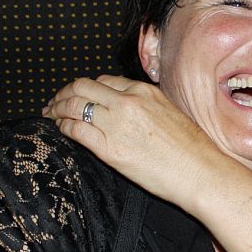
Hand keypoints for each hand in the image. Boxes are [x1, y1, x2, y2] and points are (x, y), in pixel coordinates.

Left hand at [42, 75, 212, 204]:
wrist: (199, 171)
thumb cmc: (191, 148)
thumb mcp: (170, 113)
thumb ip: (146, 105)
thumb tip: (127, 107)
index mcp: (144, 92)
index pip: (104, 80)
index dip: (86, 88)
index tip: (77, 95)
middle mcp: (128, 102)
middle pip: (82, 86)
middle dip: (64, 93)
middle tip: (55, 103)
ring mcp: (117, 124)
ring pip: (73, 105)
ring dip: (57, 109)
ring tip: (51, 115)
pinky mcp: (109, 148)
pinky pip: (75, 130)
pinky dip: (63, 127)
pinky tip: (61, 130)